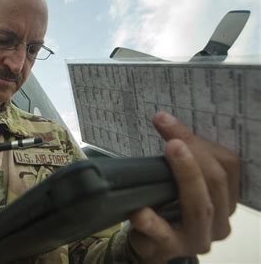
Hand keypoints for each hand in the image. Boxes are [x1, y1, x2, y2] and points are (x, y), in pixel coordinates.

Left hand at [128, 111, 239, 262]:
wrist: (151, 243)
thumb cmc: (168, 207)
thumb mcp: (180, 181)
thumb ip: (183, 156)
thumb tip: (164, 119)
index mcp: (226, 198)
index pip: (227, 165)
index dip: (201, 140)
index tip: (167, 120)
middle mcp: (220, 219)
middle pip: (215, 182)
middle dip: (194, 152)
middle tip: (169, 132)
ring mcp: (198, 237)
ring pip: (200, 206)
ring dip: (186, 175)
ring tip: (171, 150)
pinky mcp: (173, 248)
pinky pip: (164, 233)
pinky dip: (152, 221)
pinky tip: (140, 211)